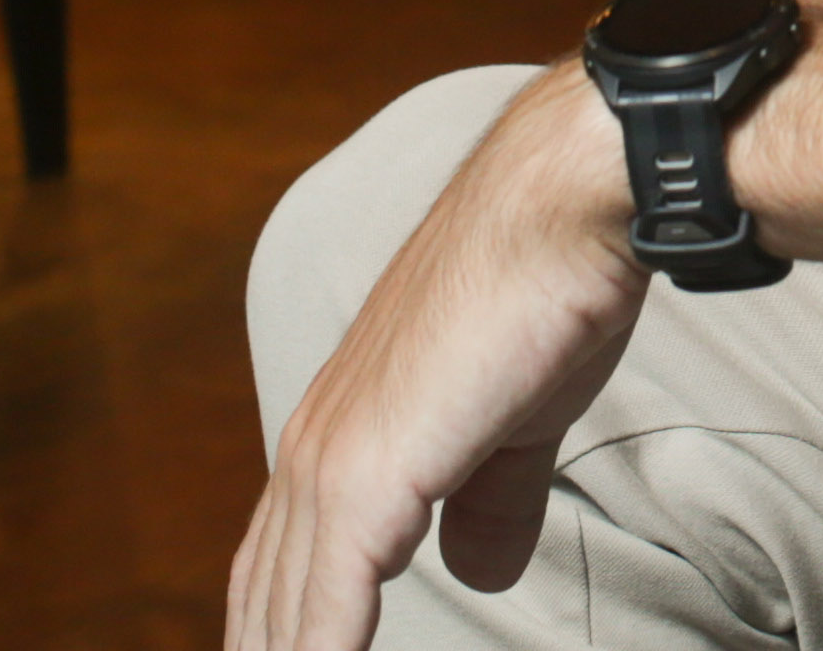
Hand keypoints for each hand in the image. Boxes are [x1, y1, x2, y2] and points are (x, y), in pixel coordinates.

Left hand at [229, 73, 648, 650]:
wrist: (557, 216)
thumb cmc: (544, 297)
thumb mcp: (517, 423)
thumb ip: (489, 500)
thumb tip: (476, 571)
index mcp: (343, 429)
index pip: (284, 559)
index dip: (282, 622)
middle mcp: (315, 446)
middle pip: (265, 593)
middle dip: (267, 649)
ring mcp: (330, 462)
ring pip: (284, 606)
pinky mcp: (362, 479)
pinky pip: (326, 605)